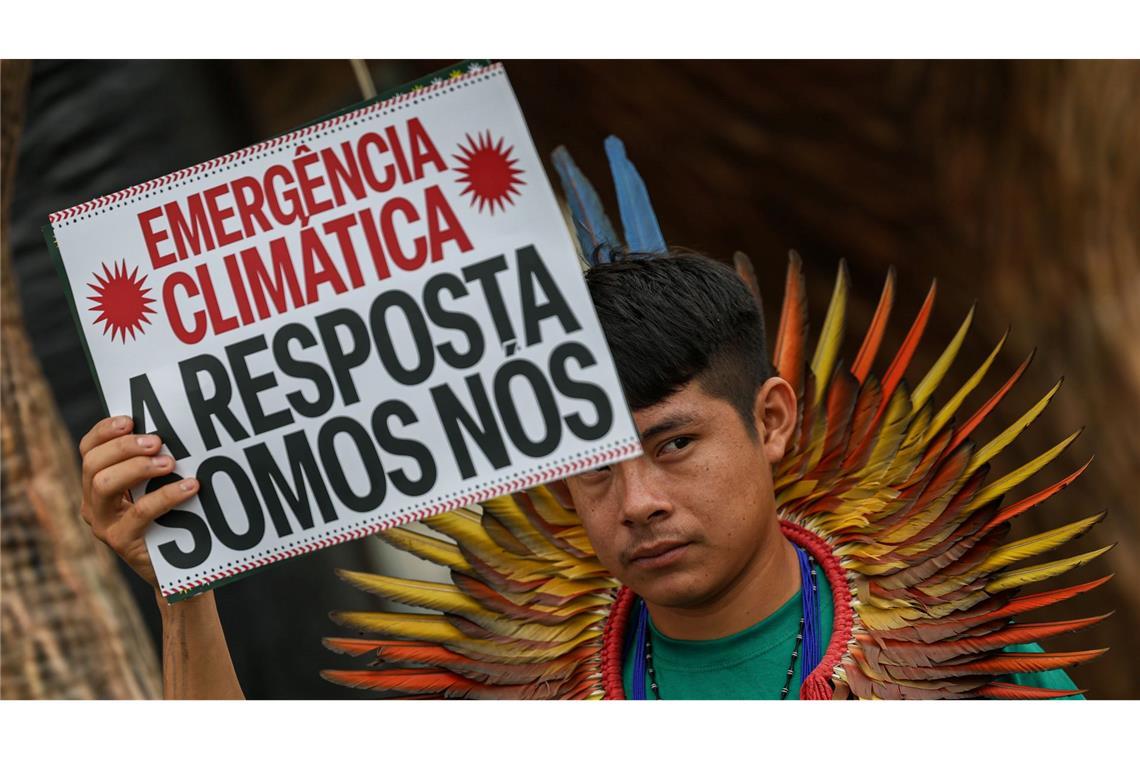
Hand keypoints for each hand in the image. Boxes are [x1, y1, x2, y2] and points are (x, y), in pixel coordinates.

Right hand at [79, 415, 198, 588]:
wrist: (180, 568)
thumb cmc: (173, 519)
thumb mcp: (158, 487)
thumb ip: (155, 463)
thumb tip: (173, 430)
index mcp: (98, 482)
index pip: (89, 449)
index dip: (104, 431)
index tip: (130, 420)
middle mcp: (94, 503)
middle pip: (93, 464)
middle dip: (124, 447)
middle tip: (157, 442)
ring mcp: (105, 524)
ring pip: (104, 485)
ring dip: (137, 468)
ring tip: (170, 463)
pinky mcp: (122, 542)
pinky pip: (139, 513)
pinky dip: (166, 496)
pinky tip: (190, 487)